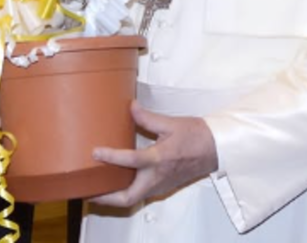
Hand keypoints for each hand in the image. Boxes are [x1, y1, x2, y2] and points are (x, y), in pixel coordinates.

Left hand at [90, 101, 217, 206]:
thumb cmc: (197, 136)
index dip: (110, 156)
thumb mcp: (171, 123)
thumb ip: (148, 118)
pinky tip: (121, 181)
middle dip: (105, 198)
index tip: (96, 152)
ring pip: (133, 198)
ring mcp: (161, 185)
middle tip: (89, 190)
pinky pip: (142, 193)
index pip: (130, 160)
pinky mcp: (164, 187)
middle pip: (126, 197)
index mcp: (159, 158)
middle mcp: (158, 176)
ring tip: (100, 186)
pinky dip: (128, 190)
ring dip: (115, 196)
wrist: (216, 148)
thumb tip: (131, 107)